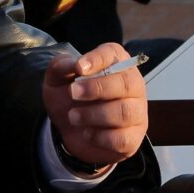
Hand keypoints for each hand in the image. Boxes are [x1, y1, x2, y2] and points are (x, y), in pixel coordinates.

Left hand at [42, 42, 147, 170]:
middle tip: (73, 93)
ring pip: (125, 112)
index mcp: (116, 63)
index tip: (79, 68)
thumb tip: (74, 64)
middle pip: (127, 83)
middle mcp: (133, 85)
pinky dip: (100, 137)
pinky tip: (86, 133)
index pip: (114, 54)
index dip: (98, 59)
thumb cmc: (68, 97)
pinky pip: (122, 138)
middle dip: (98, 88)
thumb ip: (61, 67)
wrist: (69, 129)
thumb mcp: (56, 79)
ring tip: (73, 117)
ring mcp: (137, 112)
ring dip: (95, 115)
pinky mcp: (133, 137)